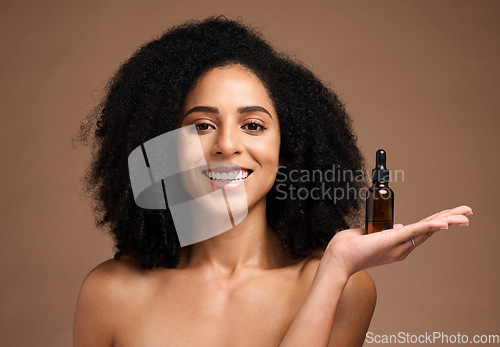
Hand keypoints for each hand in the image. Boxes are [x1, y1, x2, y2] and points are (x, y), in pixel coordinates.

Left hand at [324, 205, 471, 276]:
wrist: (338, 258)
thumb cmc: (348, 247)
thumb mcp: (369, 235)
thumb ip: (383, 231)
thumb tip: (395, 226)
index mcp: (397, 245)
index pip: (422, 230)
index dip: (437, 222)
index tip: (449, 215)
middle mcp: (402, 247)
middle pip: (430, 230)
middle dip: (450, 219)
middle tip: (468, 213)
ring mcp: (398, 245)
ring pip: (427, 230)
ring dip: (447, 220)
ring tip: (465, 216)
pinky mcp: (392, 239)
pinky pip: (415, 231)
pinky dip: (431, 226)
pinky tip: (444, 222)